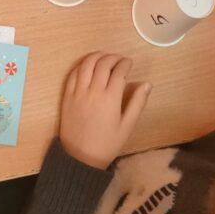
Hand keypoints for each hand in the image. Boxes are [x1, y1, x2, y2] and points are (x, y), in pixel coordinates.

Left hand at [60, 53, 151, 169]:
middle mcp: (93, 91)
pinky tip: (88, 65)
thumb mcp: (127, 126)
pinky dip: (82, 65)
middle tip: (119, 59)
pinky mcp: (67, 96)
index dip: (125, 63)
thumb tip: (147, 84)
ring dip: (96, 56)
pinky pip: (73, 74)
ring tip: (104, 57)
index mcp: (110, 99)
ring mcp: (78, 92)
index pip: (119, 72)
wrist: (80, 157)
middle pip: (103, 64)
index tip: (129, 63)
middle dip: (113, 57)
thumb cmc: (107, 143)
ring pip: (86, 64)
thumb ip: (137, 103)